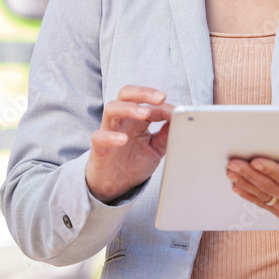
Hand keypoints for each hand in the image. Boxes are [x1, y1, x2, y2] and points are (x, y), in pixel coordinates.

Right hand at [85, 86, 172, 202]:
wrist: (115, 186)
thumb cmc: (133, 163)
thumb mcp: (156, 148)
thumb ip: (166, 134)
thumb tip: (180, 119)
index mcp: (137, 119)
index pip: (148, 103)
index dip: (163, 106)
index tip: (177, 112)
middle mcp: (122, 120)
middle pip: (127, 94)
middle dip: (143, 92)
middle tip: (161, 98)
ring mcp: (109, 131)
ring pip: (111, 108)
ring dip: (129, 108)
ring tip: (144, 113)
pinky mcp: (99, 147)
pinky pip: (99, 137)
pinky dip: (110, 136)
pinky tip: (123, 139)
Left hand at [227, 151, 278, 252]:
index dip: (273, 171)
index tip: (257, 160)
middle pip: (272, 187)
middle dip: (250, 173)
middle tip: (233, 161)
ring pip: (265, 196)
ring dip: (245, 183)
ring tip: (230, 171)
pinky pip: (264, 205)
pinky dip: (249, 195)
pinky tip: (236, 186)